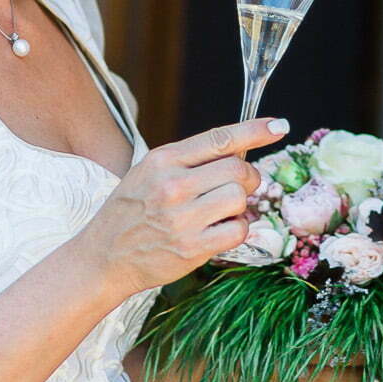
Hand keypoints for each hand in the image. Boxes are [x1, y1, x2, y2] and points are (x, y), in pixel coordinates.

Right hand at [74, 117, 285, 301]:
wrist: (104, 256)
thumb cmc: (131, 211)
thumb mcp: (149, 172)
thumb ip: (190, 159)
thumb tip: (240, 146)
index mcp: (163, 160)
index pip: (219, 138)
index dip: (255, 130)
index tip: (278, 125)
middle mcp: (173, 186)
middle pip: (239, 168)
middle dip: (248, 177)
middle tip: (238, 186)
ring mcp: (183, 218)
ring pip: (240, 198)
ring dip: (241, 205)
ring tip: (221, 211)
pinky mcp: (192, 248)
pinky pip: (238, 230)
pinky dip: (237, 229)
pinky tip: (218, 230)